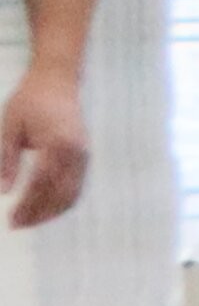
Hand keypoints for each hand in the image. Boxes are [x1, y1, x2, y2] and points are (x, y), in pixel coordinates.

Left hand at [0, 68, 78, 230]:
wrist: (57, 81)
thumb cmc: (30, 101)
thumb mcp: (10, 127)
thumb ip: (7, 159)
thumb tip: (4, 191)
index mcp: (57, 144)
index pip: (42, 184)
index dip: (27, 205)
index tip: (11, 219)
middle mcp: (75, 154)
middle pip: (61, 194)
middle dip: (39, 214)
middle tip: (17, 224)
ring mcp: (83, 156)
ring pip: (72, 194)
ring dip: (52, 211)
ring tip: (29, 220)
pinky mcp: (84, 157)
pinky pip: (77, 187)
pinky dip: (62, 202)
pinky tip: (45, 207)